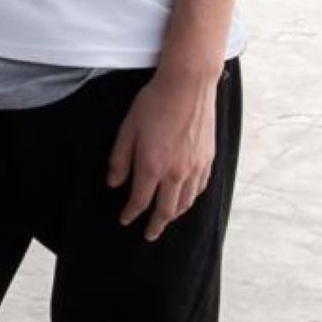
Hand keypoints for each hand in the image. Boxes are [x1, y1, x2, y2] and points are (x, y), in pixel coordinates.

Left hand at [107, 67, 219, 240]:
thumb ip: (120, 159)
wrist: (187, 86)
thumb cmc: (153, 104)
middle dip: (156, 225)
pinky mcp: (208, 160)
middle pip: (166, 209)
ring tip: (166, 219)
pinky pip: (200, 189)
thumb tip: (113, 184)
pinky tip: (186, 199)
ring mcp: (195, 168)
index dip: (131, 213)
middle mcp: (176, 173)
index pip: (140, 200)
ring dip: (174, 215)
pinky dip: (191, 200)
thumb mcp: (127, 129)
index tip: (125, 220)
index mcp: (153, 166)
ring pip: (186, 202)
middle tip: (149, 235)